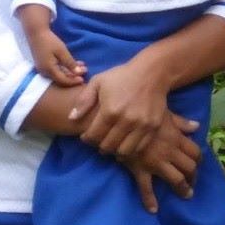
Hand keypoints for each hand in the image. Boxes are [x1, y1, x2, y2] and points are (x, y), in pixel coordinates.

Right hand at [27, 28, 84, 85]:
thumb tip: (79, 73)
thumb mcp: (62, 51)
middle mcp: (44, 72)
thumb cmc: (49, 41)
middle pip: (61, 78)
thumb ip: (70, 63)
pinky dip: (65, 67)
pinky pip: (55, 69)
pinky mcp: (43, 64)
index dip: (73, 81)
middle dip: (73, 75)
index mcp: (48, 70)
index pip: (62, 80)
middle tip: (85, 71)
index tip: (83, 79)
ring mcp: (43, 68)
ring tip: (82, 66)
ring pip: (59, 73)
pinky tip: (73, 63)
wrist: (36, 33)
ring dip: (70, 71)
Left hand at [71, 60, 202, 192]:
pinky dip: (130, 150)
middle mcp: (126, 121)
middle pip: (107, 146)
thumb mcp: (98, 82)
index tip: (86, 136)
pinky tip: (124, 143)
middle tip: (98, 140)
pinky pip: (139, 147)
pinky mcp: (153, 127)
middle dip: (99, 145)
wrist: (152, 72)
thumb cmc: (122, 76)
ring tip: (111, 143)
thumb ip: (83, 101)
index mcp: (110, 110)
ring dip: (114, 150)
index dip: (86, 139)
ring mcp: (141, 125)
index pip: (93, 136)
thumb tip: (71, 118)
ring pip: (123, 151)